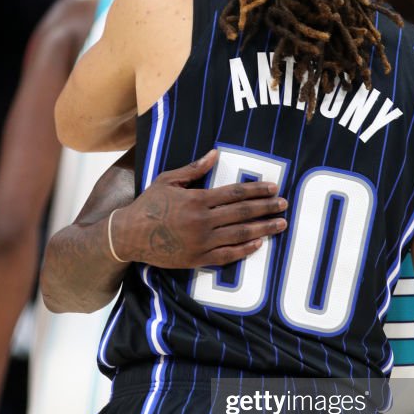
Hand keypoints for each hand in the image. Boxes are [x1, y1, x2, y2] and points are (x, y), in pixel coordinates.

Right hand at [113, 149, 287, 267]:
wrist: (128, 236)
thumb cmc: (148, 205)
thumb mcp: (168, 181)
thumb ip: (194, 169)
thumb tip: (216, 154)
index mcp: (197, 200)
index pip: (234, 194)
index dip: (256, 191)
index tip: (274, 188)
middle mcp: (202, 222)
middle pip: (242, 213)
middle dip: (267, 208)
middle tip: (284, 204)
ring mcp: (201, 242)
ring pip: (239, 235)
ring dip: (263, 229)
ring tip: (281, 224)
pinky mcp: (197, 259)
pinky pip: (227, 256)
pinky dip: (245, 250)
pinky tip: (259, 243)